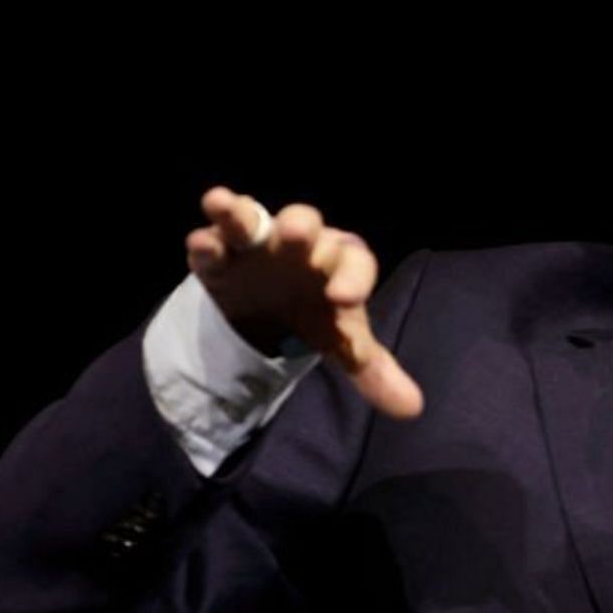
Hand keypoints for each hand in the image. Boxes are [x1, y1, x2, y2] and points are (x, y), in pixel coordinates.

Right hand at [185, 186, 423, 419]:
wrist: (274, 306)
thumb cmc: (317, 312)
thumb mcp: (342, 341)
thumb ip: (373, 370)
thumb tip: (412, 408)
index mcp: (339, 260)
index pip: (354, 261)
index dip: (352, 277)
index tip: (344, 299)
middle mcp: (302, 242)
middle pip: (305, 223)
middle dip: (300, 226)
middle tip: (297, 232)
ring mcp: (259, 241)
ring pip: (252, 218)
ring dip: (238, 213)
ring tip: (224, 205)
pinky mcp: (222, 252)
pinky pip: (213, 240)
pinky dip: (206, 242)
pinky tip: (201, 246)